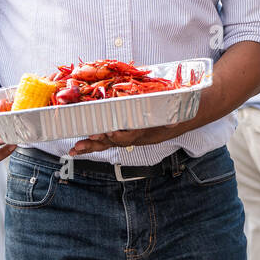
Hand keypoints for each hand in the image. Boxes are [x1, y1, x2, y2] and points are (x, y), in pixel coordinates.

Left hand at [69, 120, 190, 157]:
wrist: (185, 117)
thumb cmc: (180, 110)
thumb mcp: (180, 112)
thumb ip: (174, 116)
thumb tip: (173, 122)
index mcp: (150, 132)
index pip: (133, 136)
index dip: (121, 136)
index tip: (109, 133)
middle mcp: (139, 137)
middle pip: (116, 142)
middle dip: (100, 142)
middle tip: (84, 142)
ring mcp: (133, 136)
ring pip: (110, 143)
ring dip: (92, 145)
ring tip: (75, 149)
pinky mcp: (127, 133)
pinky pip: (109, 140)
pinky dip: (94, 142)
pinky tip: (79, 147)